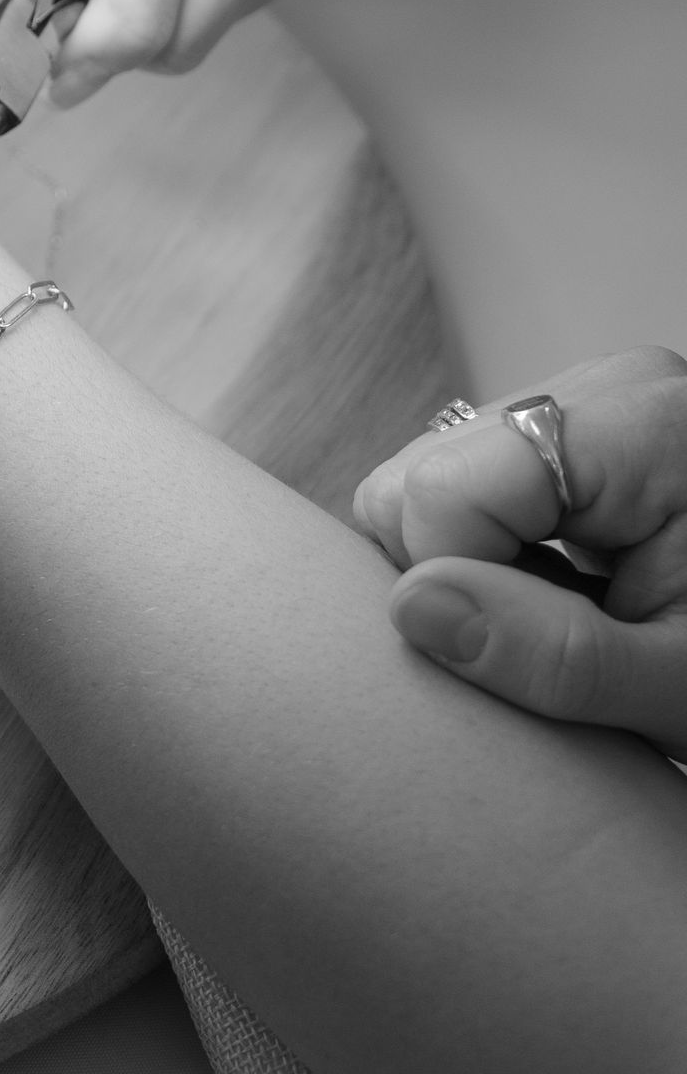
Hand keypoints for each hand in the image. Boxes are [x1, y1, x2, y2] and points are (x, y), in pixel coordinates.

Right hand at [352, 349, 686, 756]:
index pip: (449, 489)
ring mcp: (588, 396)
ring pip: (431, 477)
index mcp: (646, 427)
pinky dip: (495, 550)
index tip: (535, 658)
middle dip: (457, 574)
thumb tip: (415, 611)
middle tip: (557, 640)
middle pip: (424, 472)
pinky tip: (567, 590)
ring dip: (473, 567)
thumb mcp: (686, 689)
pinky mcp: (578, 424)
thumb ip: (558, 656)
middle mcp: (607, 384)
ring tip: (571, 617)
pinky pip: (472, 480)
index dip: (459, 590)